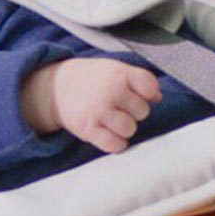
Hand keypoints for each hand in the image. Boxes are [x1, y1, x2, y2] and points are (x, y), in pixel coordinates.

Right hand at [21, 58, 161, 152]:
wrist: (57, 88)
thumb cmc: (91, 81)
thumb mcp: (114, 71)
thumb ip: (138, 81)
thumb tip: (158, 97)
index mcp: (120, 73)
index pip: (149, 86)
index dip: (147, 94)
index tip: (138, 95)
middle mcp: (111, 91)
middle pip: (142, 111)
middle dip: (134, 112)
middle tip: (119, 109)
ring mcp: (99, 110)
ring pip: (130, 129)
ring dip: (125, 129)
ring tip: (114, 122)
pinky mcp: (89, 129)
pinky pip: (114, 144)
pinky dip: (116, 143)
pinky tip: (109, 135)